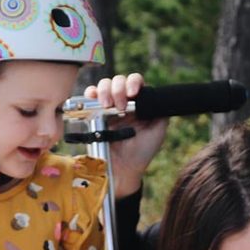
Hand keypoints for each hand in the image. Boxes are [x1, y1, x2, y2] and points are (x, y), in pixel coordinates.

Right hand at [86, 73, 167, 196]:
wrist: (123, 169)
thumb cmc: (142, 152)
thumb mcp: (158, 131)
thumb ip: (160, 111)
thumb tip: (158, 95)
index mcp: (139, 103)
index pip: (135, 82)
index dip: (134, 83)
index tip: (133, 93)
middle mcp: (123, 101)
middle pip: (119, 81)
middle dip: (118, 89)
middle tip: (119, 106)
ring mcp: (108, 107)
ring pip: (104, 85)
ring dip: (105, 91)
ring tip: (107, 106)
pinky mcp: (94, 114)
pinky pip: (89, 97)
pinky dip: (90, 93)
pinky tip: (93, 98)